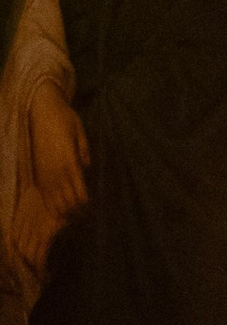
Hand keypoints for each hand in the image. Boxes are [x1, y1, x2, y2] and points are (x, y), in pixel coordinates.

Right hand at [27, 83, 87, 223]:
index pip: (79, 194)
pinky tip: (57, 209)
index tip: (92, 208)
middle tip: (85, 215)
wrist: (40, 110)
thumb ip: (84, 152)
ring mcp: (45, 172)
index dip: (86, 205)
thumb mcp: (80, 133)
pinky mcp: (37, 171)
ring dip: (64, 210)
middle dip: (77, 212)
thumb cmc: (64, 119)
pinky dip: (51, 203)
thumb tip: (86, 168)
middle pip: (68, 202)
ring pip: (54, 201)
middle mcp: (56, 171)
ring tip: (72, 214)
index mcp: (69, 163)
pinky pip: (44, 194)